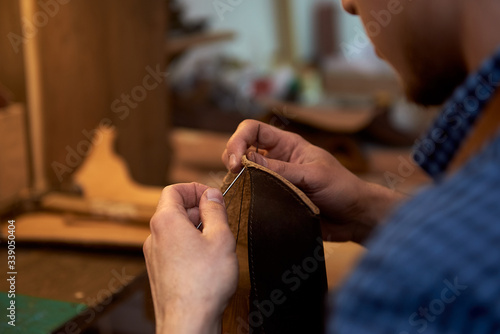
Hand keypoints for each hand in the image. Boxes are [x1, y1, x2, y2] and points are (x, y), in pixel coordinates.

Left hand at [144, 183, 237, 333]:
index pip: (173, 190)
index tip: (213, 197)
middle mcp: (154, 236)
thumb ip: (215, 211)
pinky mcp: (158, 272)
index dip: (195, 189)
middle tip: (220, 220)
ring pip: (174, 230)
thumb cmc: (204, 283)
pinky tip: (205, 261)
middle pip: (174, 209)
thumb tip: (211, 195)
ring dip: (195, 228)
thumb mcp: (220, 238)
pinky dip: (188, 245)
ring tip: (215, 242)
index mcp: (166, 221)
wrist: (188, 323)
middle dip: (198, 209)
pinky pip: (173, 248)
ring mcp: (154, 255)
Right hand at [222, 120, 402, 242]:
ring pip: (244, 173)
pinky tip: (243, 205)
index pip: (252, 130)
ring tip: (237, 191)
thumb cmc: (341, 188)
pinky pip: (252, 195)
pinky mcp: (274, 199)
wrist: (354, 217)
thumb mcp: (313, 175)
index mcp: (287, 145)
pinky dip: (244, 198)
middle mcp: (276, 159)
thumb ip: (281, 170)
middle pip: (242, 149)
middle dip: (232, 158)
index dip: (238, 140)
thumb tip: (246, 161)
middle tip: (234, 176)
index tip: (235, 162)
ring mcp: (274, 179)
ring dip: (237, 179)